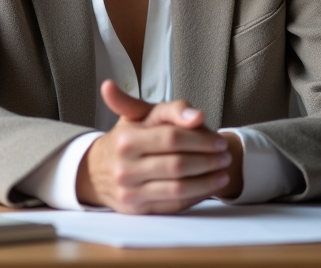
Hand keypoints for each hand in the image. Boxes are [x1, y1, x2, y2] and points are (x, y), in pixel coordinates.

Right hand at [75, 80, 242, 213]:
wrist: (95, 170)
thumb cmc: (126, 139)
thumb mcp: (141, 116)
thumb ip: (171, 110)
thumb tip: (197, 115)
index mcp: (125, 140)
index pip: (172, 138)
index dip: (200, 140)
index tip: (219, 141)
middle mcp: (124, 167)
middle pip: (178, 165)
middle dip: (208, 161)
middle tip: (225, 156)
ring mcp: (130, 191)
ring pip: (178, 188)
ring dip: (207, 182)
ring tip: (223, 172)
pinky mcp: (137, 209)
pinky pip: (174, 204)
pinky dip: (197, 196)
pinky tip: (208, 187)